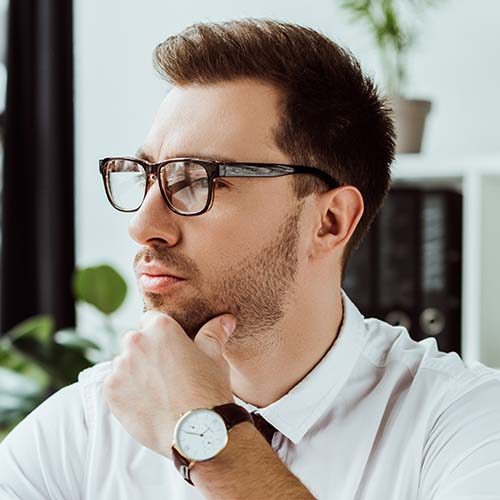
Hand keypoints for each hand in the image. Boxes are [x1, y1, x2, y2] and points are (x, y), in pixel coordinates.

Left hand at [102, 310, 236, 458]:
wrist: (196, 433)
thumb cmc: (209, 391)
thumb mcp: (214, 356)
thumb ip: (214, 333)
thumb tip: (225, 319)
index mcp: (161, 327)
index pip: (152, 320)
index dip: (163, 336)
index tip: (172, 351)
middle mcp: (136, 341)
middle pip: (135, 341)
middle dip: (147, 352)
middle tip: (167, 374)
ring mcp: (120, 367)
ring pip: (124, 364)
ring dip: (135, 372)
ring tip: (158, 392)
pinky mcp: (111, 391)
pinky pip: (115, 385)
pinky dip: (127, 393)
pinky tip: (148, 403)